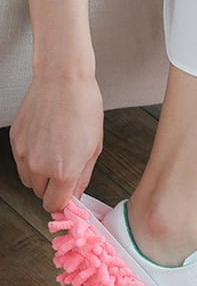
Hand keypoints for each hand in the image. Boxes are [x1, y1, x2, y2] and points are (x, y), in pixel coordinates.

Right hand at [9, 72, 103, 212]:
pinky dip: (32, 160)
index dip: (64, 204)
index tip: (69, 198)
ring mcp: (23, 152)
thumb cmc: (84, 109)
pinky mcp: (15, 139)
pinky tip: (46, 144)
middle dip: (53, 189)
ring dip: (41, 176)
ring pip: (28, 180)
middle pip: (40, 194)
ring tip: (56, 157)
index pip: (55, 205)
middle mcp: (39, 165)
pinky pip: (21, 161)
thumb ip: (82, 177)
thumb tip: (75, 194)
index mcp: (63, 170)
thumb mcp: (94, 149)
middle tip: (67, 174)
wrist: (63, 80)